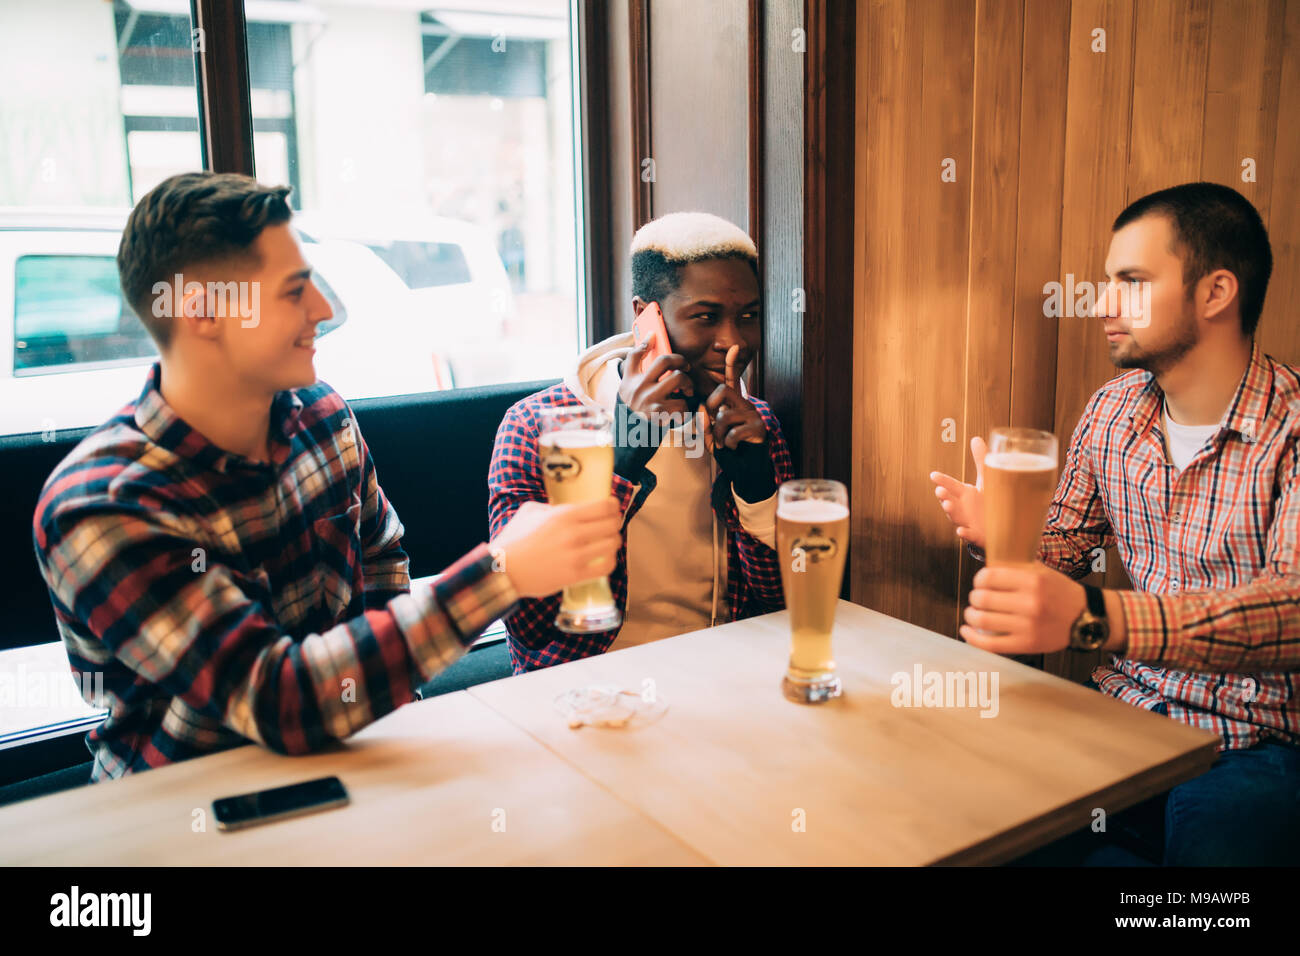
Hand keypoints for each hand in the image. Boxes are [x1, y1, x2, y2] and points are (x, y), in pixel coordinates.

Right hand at [491, 498, 621, 597]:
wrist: (503, 569)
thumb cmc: (513, 539)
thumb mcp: (529, 512)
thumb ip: (549, 506)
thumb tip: (561, 505)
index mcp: (564, 514)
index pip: (604, 506)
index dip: (613, 506)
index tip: (613, 508)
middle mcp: (573, 533)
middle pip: (612, 524)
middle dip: (615, 523)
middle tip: (612, 525)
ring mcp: (576, 555)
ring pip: (613, 544)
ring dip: (613, 542)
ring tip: (608, 543)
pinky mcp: (575, 575)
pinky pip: (606, 567)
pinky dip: (609, 562)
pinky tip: (604, 560)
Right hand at [618, 340, 693, 421]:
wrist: (630, 439)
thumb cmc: (633, 410)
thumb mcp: (626, 388)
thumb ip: (634, 365)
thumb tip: (648, 338)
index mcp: (631, 381)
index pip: (635, 355)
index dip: (646, 342)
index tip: (655, 335)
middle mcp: (640, 388)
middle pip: (665, 362)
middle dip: (681, 363)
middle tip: (686, 369)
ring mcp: (651, 401)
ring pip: (678, 380)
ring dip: (688, 384)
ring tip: (688, 391)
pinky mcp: (661, 416)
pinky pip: (683, 405)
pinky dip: (688, 408)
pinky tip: (685, 410)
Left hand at [704, 346, 765, 449]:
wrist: (746, 467)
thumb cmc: (728, 448)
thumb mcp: (711, 435)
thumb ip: (704, 422)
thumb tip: (703, 407)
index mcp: (734, 404)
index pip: (731, 381)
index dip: (731, 364)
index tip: (733, 346)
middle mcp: (745, 405)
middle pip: (723, 390)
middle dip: (711, 405)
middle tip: (714, 422)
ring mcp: (753, 415)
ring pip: (725, 415)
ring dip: (718, 433)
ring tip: (723, 442)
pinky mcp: (758, 428)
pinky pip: (734, 431)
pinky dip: (728, 443)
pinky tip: (733, 446)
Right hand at [930, 436, 987, 549]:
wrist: (1000, 528)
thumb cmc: (988, 503)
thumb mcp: (986, 480)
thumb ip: (981, 461)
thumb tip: (976, 438)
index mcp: (964, 493)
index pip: (950, 485)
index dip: (942, 481)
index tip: (934, 475)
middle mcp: (962, 507)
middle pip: (949, 501)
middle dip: (943, 497)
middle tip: (939, 491)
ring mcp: (967, 521)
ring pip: (955, 517)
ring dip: (950, 512)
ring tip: (947, 506)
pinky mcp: (976, 535)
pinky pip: (968, 535)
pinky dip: (964, 533)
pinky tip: (961, 531)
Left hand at [960, 563, 1085, 653]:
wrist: (1086, 618)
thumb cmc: (1059, 592)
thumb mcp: (1041, 571)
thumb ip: (1014, 567)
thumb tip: (981, 560)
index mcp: (1033, 581)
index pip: (989, 577)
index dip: (978, 579)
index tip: (980, 582)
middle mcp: (1031, 603)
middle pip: (983, 599)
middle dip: (974, 597)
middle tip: (976, 598)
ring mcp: (1028, 626)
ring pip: (983, 620)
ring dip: (970, 615)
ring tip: (972, 613)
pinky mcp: (1027, 644)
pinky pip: (991, 644)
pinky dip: (973, 638)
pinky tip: (966, 630)